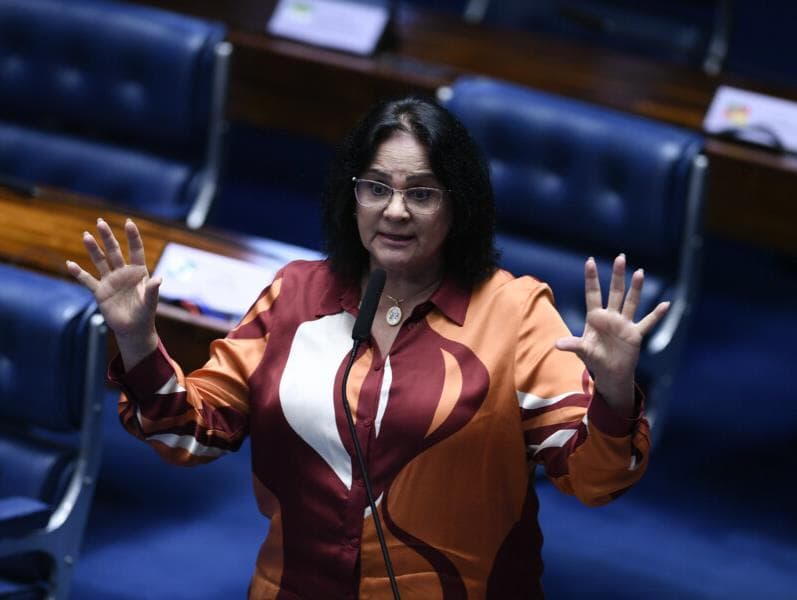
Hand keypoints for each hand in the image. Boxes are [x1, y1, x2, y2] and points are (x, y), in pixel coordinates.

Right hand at [66, 218, 159, 369]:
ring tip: (86, 235)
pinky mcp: (100, 292)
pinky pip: (87, 280)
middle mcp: (123, 273)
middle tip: (100, 222)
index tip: (129, 222)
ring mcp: (110, 281)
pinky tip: (70, 264)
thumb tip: (158, 279)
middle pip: (114, 251)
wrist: (133, 328)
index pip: (135, 251)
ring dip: (93, 249)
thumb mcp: (150, 302)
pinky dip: (79, 273)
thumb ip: (152, 290)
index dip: (132, 237)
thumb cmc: (145, 314)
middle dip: (107, 237)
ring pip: (100, 261)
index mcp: (138, 272)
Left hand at [555, 254, 669, 417]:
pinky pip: (648, 322)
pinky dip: (656, 315)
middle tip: (620, 257)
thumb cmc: (594, 359)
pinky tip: (666, 304)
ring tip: (639, 272)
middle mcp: (610, 316)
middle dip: (617, 276)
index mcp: (595, 317)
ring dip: (635, 288)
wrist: (610, 373)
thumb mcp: (583, 350)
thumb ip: (573, 345)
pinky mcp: (635, 334)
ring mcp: (624, 324)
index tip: (590, 261)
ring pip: (631, 302)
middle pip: (615, 292)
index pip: (593, 293)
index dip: (592, 278)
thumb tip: (557, 344)